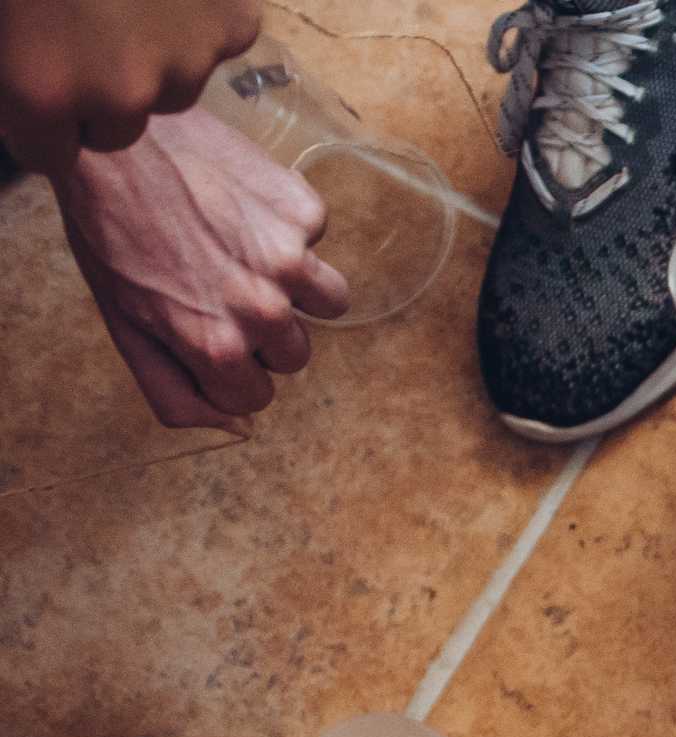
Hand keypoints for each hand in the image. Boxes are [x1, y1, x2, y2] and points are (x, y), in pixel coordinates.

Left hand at [0, 0, 259, 170]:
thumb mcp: (4, 31)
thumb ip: (16, 81)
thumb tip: (44, 110)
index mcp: (41, 92)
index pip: (48, 155)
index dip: (41, 121)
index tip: (42, 84)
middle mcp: (121, 94)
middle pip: (116, 130)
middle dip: (101, 95)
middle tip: (85, 31)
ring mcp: (184, 63)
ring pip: (172, 86)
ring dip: (151, 56)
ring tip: (127, 6)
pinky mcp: (231, 27)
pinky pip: (222, 39)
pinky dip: (202, 21)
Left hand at [53, 105, 343, 428]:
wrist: (111, 136)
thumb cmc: (108, 228)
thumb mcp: (124, 323)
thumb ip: (175, 393)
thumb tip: (235, 426)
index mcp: (217, 346)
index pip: (258, 396)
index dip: (231, 368)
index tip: (211, 334)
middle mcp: (263, 309)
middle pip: (295, 355)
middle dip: (264, 330)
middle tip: (221, 285)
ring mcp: (291, 259)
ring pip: (330, 301)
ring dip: (300, 285)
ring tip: (251, 251)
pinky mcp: (303, 212)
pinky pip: (316, 234)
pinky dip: (286, 223)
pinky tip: (240, 201)